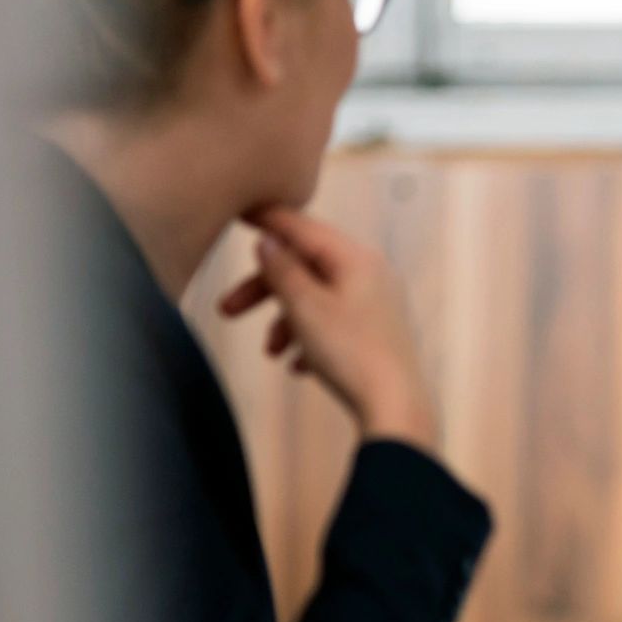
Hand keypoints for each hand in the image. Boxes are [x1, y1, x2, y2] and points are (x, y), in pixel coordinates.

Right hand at [217, 207, 437, 448]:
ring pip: (317, 300)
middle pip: (306, 268)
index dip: (269, 220)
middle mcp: (371, 274)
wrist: (395, 408)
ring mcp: (377, 304)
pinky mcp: (378, 333)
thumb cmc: (351, 353)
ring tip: (271, 353)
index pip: (304, 228)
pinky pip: (333, 326)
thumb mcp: (305, 308)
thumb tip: (269, 240)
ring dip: (285, 321)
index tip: (240, 213)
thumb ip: (283, 270)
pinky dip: (309, 340)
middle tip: (226, 310)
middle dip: (265, 290)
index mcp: (356, 259)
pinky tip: (298, 367)